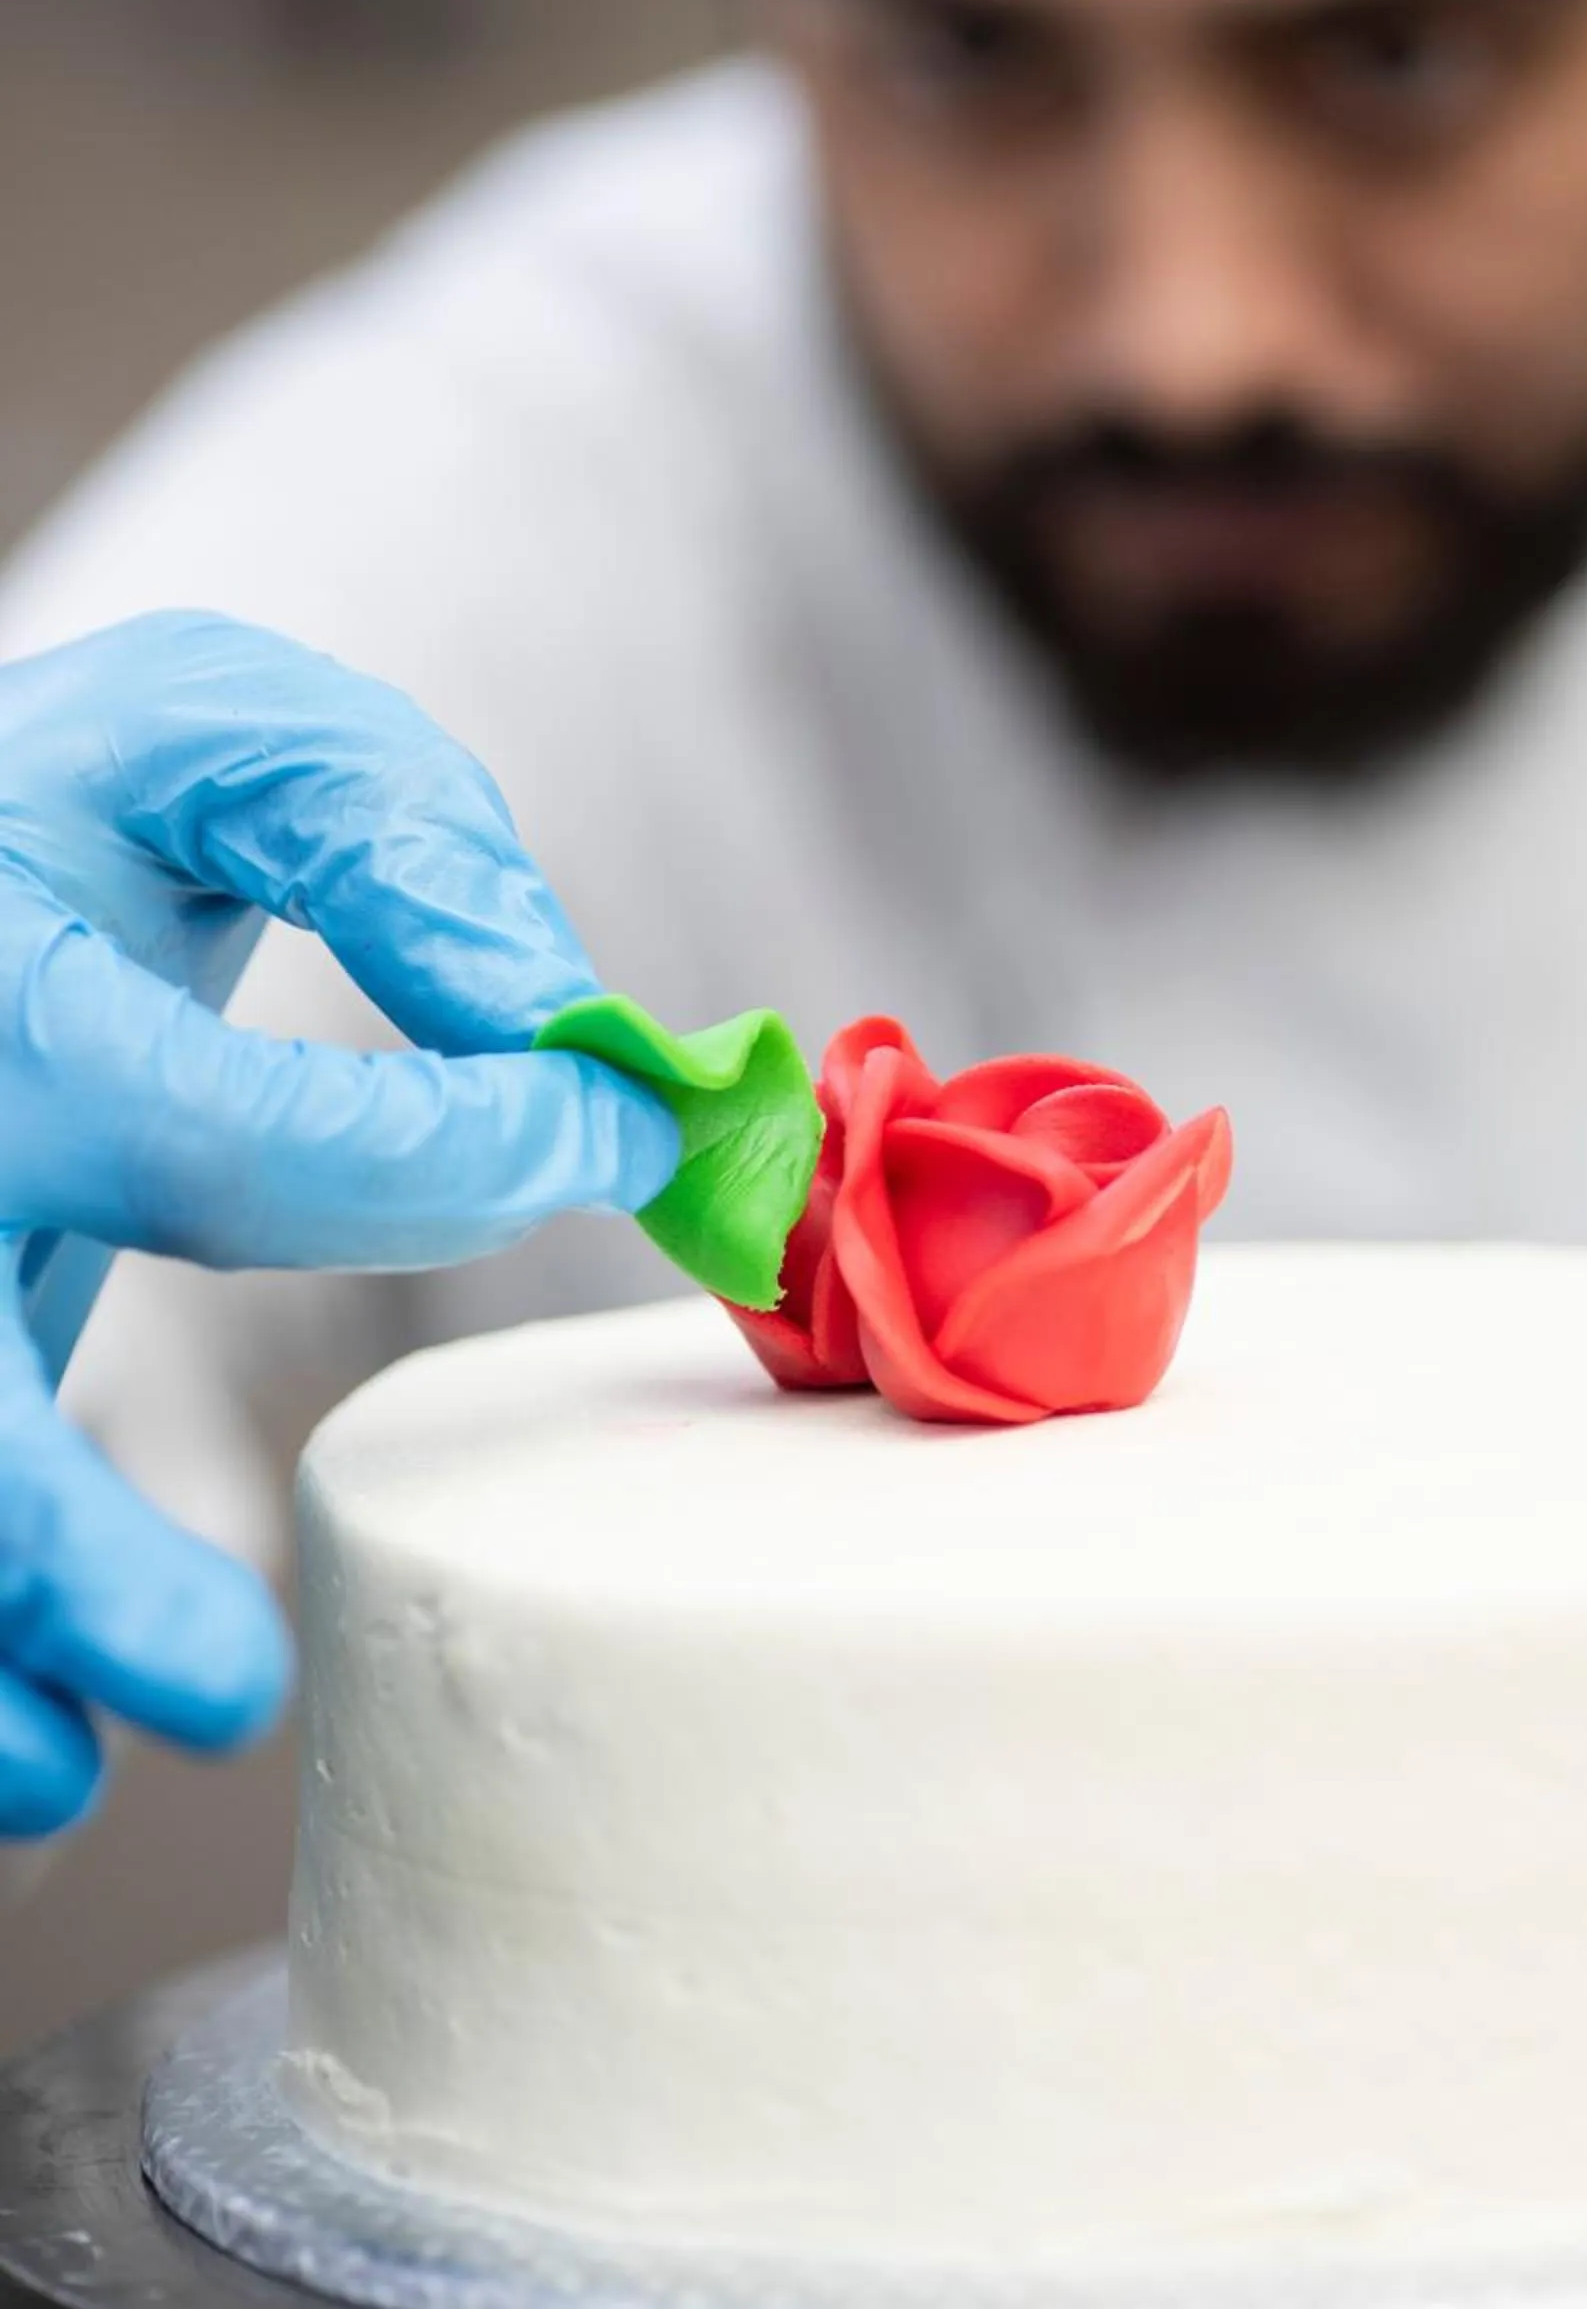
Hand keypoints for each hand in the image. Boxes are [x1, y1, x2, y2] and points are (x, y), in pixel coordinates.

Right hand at [0, 612, 677, 1835]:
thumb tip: (559, 1020)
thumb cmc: (81, 803)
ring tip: (126, 1745)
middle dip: (69, 1561)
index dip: (458, 1167)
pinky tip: (46, 1749)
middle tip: (239, 1689)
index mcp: (2, 985)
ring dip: (7, 1645)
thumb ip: (387, 834)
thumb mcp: (216, 742)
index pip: (231, 1145)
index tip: (620, 1138)